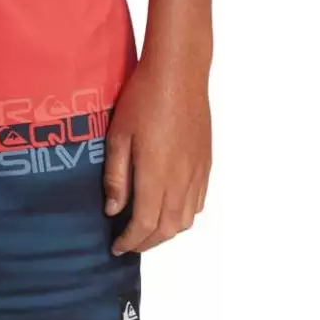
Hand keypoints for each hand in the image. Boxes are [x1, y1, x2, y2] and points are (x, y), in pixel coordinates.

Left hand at [104, 54, 211, 254]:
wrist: (179, 72)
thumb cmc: (144, 99)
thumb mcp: (118, 137)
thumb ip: (117, 177)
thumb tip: (113, 210)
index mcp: (156, 175)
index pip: (145, 224)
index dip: (130, 241)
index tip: (117, 246)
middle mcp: (181, 179)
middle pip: (167, 229)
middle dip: (147, 243)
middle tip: (129, 244)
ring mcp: (197, 172)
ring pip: (185, 219)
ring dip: (165, 232)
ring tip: (147, 231)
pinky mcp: (206, 163)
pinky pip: (198, 202)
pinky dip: (183, 215)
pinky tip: (168, 209)